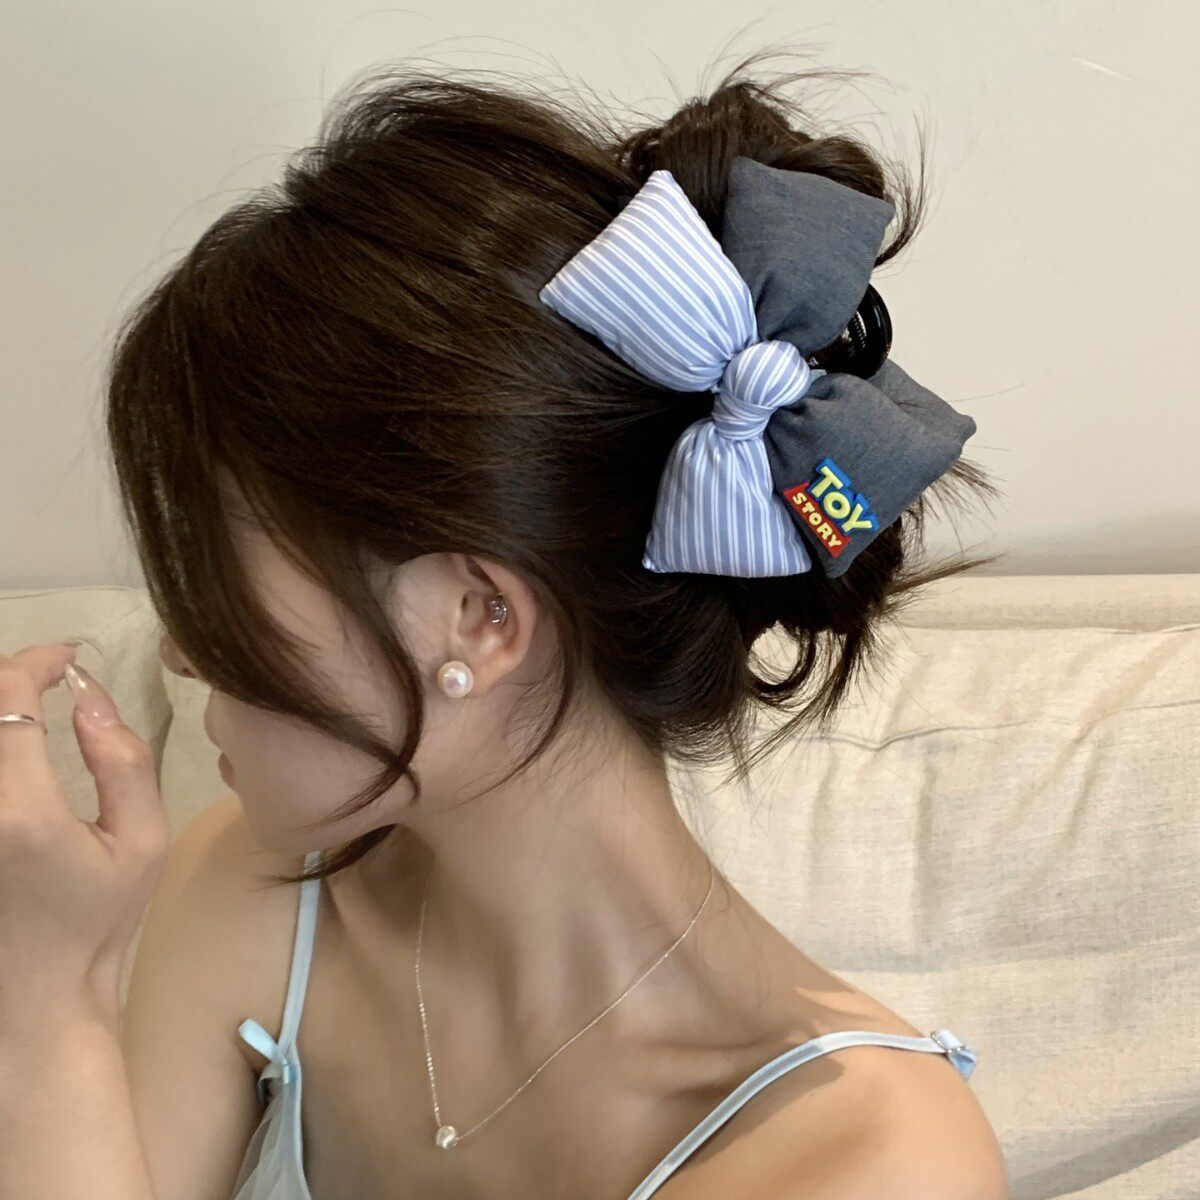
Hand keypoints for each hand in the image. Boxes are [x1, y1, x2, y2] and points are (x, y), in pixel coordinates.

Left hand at [0, 642, 167, 1032]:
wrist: (33, 999)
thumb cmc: (96, 923)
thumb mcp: (141, 842)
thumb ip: (123, 761)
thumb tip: (89, 697)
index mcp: (22, 811)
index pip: (9, 696)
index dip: (37, 659)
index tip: (66, 659)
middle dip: (9, 678)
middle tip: (45, 678)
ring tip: (25, 710)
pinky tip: (11, 749)